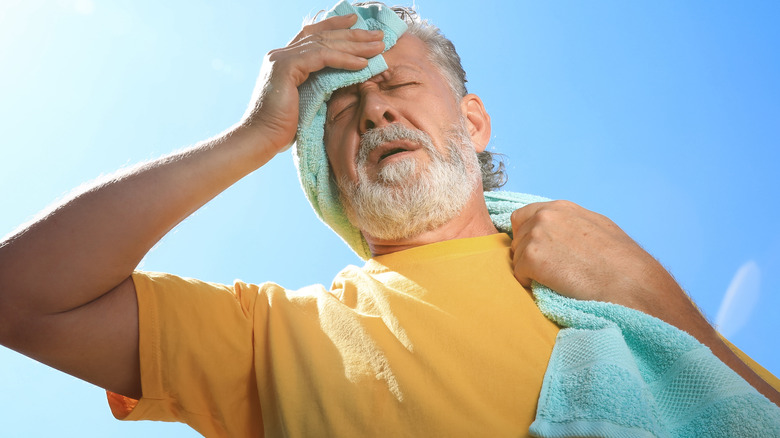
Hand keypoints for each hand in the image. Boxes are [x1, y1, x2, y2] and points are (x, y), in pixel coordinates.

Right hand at [242, 14, 384, 153]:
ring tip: (377, 48)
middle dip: (352, 34)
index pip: (312, 35)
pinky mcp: (286, 66)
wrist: (262, 138)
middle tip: (378, 35)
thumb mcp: (306, 99)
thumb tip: (343, 78)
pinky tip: (362, 64)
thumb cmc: (282, 128)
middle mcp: (280, 54)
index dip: (335, 26)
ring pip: (324, 44)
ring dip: (354, 45)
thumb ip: (318, 83)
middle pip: (322, 36)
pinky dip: (344, 59)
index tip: (356, 22)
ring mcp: (281, 58)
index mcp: (284, 60)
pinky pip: (321, 57)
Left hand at [509, 200, 679, 312]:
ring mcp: (537, 235)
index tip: (541, 252)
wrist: (630, 282)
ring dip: (530, 270)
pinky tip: (552, 286)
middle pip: (516, 238)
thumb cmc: (621, 261)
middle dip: (527, 254)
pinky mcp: (532, 258)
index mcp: (561, 207)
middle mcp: (545, 215)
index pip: (523, 217)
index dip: (527, 236)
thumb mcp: (597, 228)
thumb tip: (558, 233)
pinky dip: (529, 283)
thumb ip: (571, 225)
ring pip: (517, 256)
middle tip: (550, 271)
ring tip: (557, 279)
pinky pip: (518, 274)